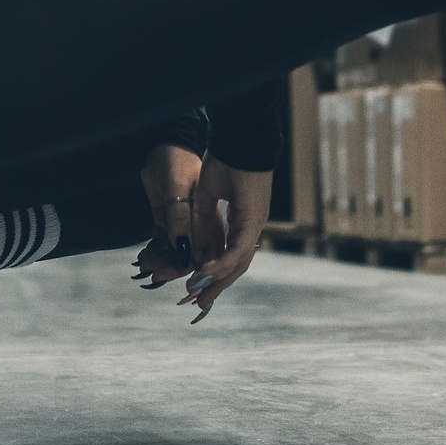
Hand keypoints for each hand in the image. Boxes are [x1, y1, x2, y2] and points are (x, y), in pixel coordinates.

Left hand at [133, 144, 200, 289]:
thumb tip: (183, 251)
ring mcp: (186, 223)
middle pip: (194, 258)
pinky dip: (155, 252)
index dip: (200, 274)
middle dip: (175, 270)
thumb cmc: (174, 157)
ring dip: (162, 262)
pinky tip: (142, 256)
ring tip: (144, 263)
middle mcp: (203, 224)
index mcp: (212, 217)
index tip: (183, 287)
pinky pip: (165, 244)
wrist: (160, 141)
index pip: (211, 254)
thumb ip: (179, 217)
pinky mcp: (170, 220)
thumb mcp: (177, 184)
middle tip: (153, 274)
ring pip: (178, 254)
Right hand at [175, 158, 269, 322]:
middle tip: (198, 306)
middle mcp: (250, 227)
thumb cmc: (224, 161)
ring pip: (237, 263)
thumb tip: (192, 251)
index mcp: (240, 222)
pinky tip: (205, 272)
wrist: (239, 138)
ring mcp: (253, 224)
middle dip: (215, 287)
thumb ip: (199, 225)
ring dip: (217, 281)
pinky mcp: (253, 219)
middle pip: (235, 267)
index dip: (210, 274)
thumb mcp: (203, 199)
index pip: (228, 256)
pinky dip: (221, 263)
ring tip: (197, 296)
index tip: (192, 288)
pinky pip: (237, 249)